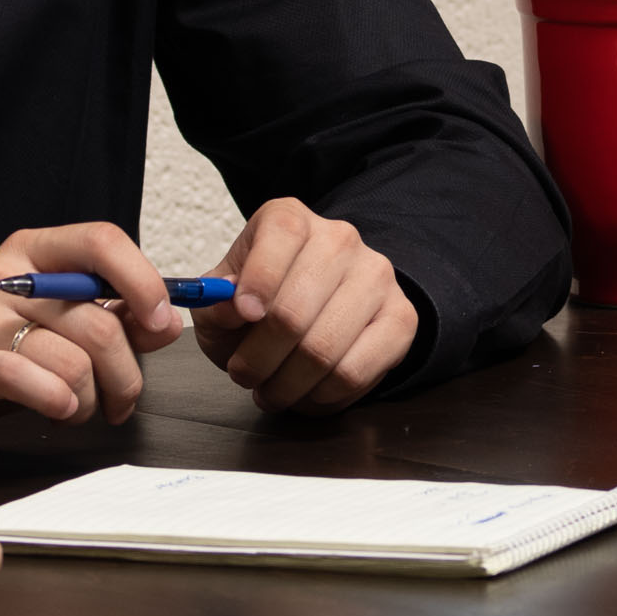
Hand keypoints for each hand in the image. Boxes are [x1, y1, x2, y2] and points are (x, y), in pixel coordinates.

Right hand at [0, 220, 185, 432]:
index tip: (160, 322)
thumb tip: (165, 321)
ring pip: (73, 361)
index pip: (101, 242)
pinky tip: (57, 410)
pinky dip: (59, 404)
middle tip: (122, 399)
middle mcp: (0, 277)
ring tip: (78, 408)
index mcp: (27, 253)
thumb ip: (107, 317)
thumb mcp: (45, 322)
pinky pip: (32, 383)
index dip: (145, 282)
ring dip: (91, 399)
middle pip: (97, 320)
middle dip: (126, 373)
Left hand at [197, 196, 418, 412]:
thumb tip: (231, 307)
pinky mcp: (402, 317)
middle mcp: (339, 239)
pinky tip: (307, 393)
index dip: (258, 281)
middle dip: (258, 358)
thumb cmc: (260, 304)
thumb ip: (214, 301)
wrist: (316, 311)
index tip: (245, 315)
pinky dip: (322, 396)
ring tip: (271, 390)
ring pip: (324, 350)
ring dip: (287, 384)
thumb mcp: (222, 299)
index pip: (281, 235)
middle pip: (295, 310)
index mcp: (290, 219)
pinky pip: (356, 373)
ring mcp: (376, 277)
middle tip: (243, 375)